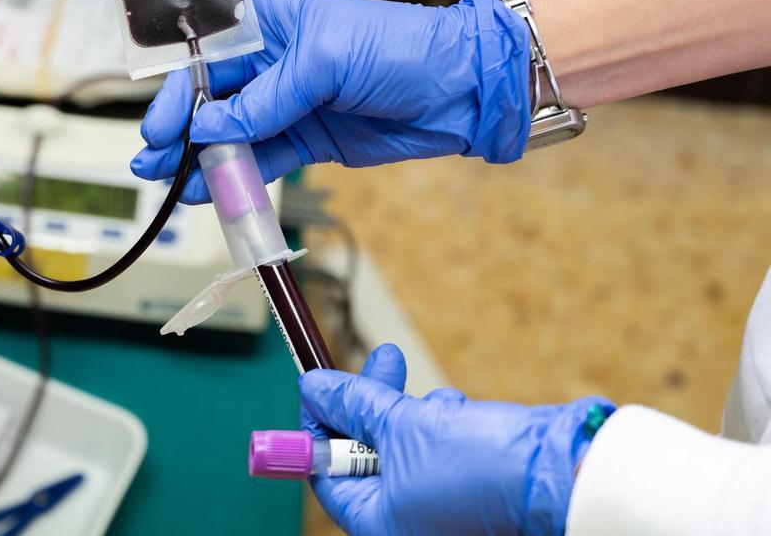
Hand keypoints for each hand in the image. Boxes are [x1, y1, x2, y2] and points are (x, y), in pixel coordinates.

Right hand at [130, 0, 531, 201]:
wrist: (461, 92)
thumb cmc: (403, 48)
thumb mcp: (328, 62)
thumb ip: (266, 99)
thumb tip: (210, 128)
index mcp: (273, 18)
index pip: (209, 16)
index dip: (169, 22)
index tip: (131, 35)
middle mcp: (272, 58)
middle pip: (206, 86)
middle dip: (174, 113)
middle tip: (151, 143)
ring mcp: (286, 101)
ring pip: (225, 127)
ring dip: (192, 150)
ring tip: (159, 172)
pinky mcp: (305, 138)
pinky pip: (257, 158)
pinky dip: (231, 176)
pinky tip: (203, 189)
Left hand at [301, 344, 612, 535]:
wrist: (564, 474)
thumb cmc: (483, 468)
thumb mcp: (405, 426)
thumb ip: (354, 405)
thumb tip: (315, 388)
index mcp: (378, 526)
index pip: (328, 472)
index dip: (321, 422)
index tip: (323, 383)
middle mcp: (406, 525)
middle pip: (366, 455)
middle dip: (373, 405)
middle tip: (384, 360)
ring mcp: (438, 510)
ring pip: (405, 447)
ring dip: (413, 411)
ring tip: (440, 402)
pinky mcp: (468, 490)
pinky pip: (438, 451)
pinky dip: (443, 424)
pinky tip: (460, 413)